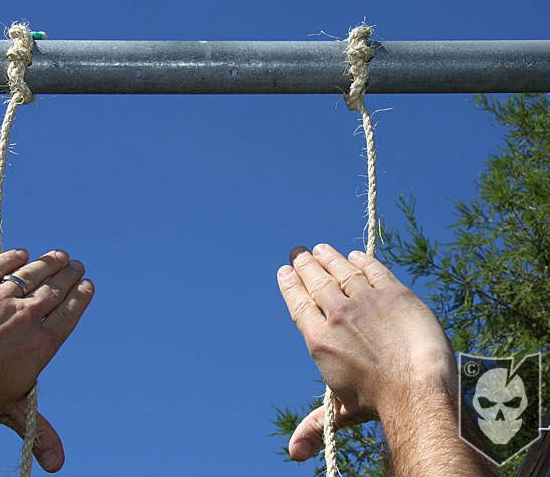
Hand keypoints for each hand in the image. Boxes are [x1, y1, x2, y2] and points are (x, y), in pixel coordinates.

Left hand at [0, 249, 93, 471]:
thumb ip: (40, 431)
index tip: (87, 285)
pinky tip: (21, 254)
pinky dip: (13, 258)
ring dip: (50, 261)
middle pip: (56, 287)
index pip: (71, 311)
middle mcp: (28, 315)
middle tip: (76, 265)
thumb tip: (59, 467)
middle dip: (70, 274)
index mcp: (43, 342)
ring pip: (33, 272)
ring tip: (59, 255)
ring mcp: (2, 297)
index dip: (81, 295)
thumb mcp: (15, 410)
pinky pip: (0, 265)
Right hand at [276, 244, 455, 460]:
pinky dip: (361, 261)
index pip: (298, 301)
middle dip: (305, 264)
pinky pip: (373, 269)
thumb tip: (294, 454)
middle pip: (315, 280)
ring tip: (321, 248)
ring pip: (341, 270)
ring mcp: (365, 300)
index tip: (285, 270)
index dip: (290, 283)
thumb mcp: (342, 413)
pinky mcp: (393, 292)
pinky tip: (355, 256)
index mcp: (319, 339)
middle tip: (299, 252)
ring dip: (329, 257)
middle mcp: (337, 314)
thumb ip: (316, 424)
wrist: (417, 389)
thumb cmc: (379, 403)